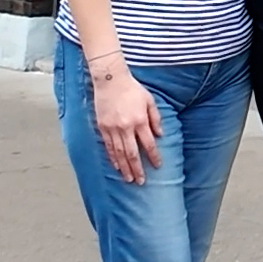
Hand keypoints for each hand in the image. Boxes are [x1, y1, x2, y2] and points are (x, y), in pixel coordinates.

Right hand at [89, 63, 162, 184]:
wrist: (110, 80)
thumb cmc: (132, 89)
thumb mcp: (149, 100)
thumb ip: (155, 118)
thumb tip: (160, 135)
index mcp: (139, 120)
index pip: (148, 144)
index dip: (153, 156)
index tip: (157, 166)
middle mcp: (126, 127)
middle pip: (132, 153)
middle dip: (137, 169)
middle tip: (141, 181)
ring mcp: (112, 128)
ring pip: (119, 153)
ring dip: (124, 168)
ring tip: (129, 179)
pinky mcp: (102, 127)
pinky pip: (108, 147)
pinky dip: (112, 158)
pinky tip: (116, 166)